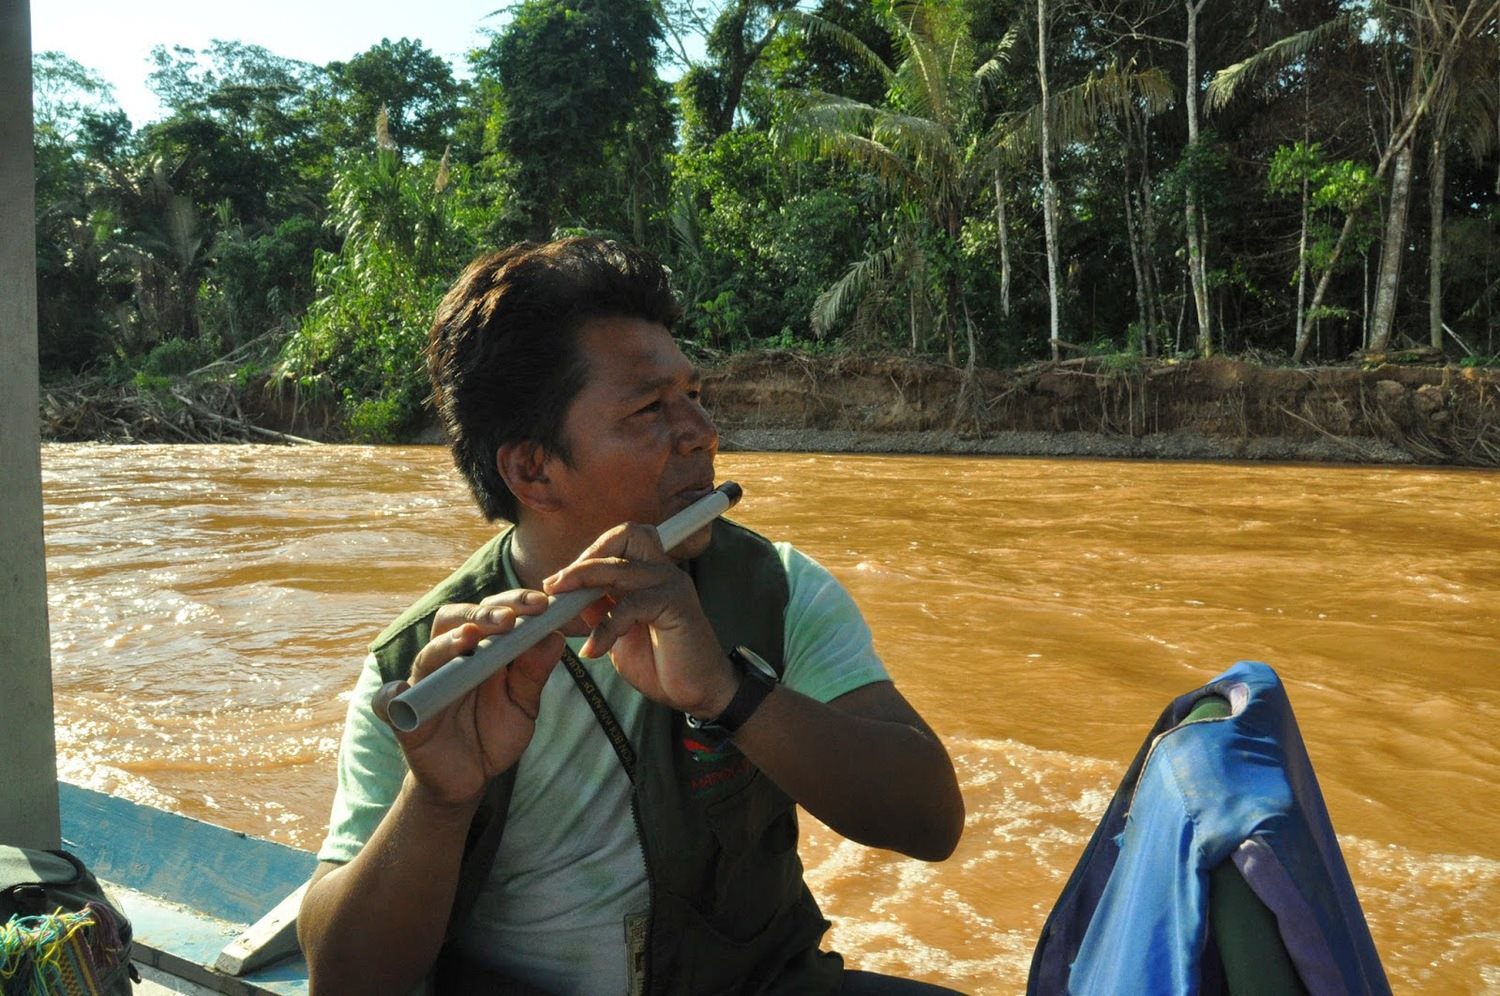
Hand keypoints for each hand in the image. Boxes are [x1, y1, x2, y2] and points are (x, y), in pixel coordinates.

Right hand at [372, 590, 563, 808]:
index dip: (514, 603)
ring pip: (427, 655)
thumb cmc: (494, 733)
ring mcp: (425, 686)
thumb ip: (534, 674)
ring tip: (470, 637)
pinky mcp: (404, 717)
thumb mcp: (523, 706)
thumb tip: (554, 637)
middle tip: (509, 618)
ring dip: (447, 644)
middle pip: (454, 621)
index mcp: (479, 649)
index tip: (542, 604)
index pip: (491, 613)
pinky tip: (400, 692)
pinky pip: (388, 702)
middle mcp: (449, 659)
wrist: (469, 778)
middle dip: (482, 614)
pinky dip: (390, 695)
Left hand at [542, 523, 737, 718]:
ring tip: (561, 607)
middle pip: (625, 534)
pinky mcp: (676, 604)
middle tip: (558, 585)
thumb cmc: (661, 664)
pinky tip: (593, 650)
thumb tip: (572, 595)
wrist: (700, 692)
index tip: (559, 584)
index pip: (620, 539)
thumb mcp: (620, 632)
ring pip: (620, 566)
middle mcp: (663, 571)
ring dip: (583, 583)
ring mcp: (671, 584)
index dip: (588, 555)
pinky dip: (605, 627)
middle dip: (586, 558)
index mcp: (650, 573)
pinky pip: (630, 604)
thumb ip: (601, 609)